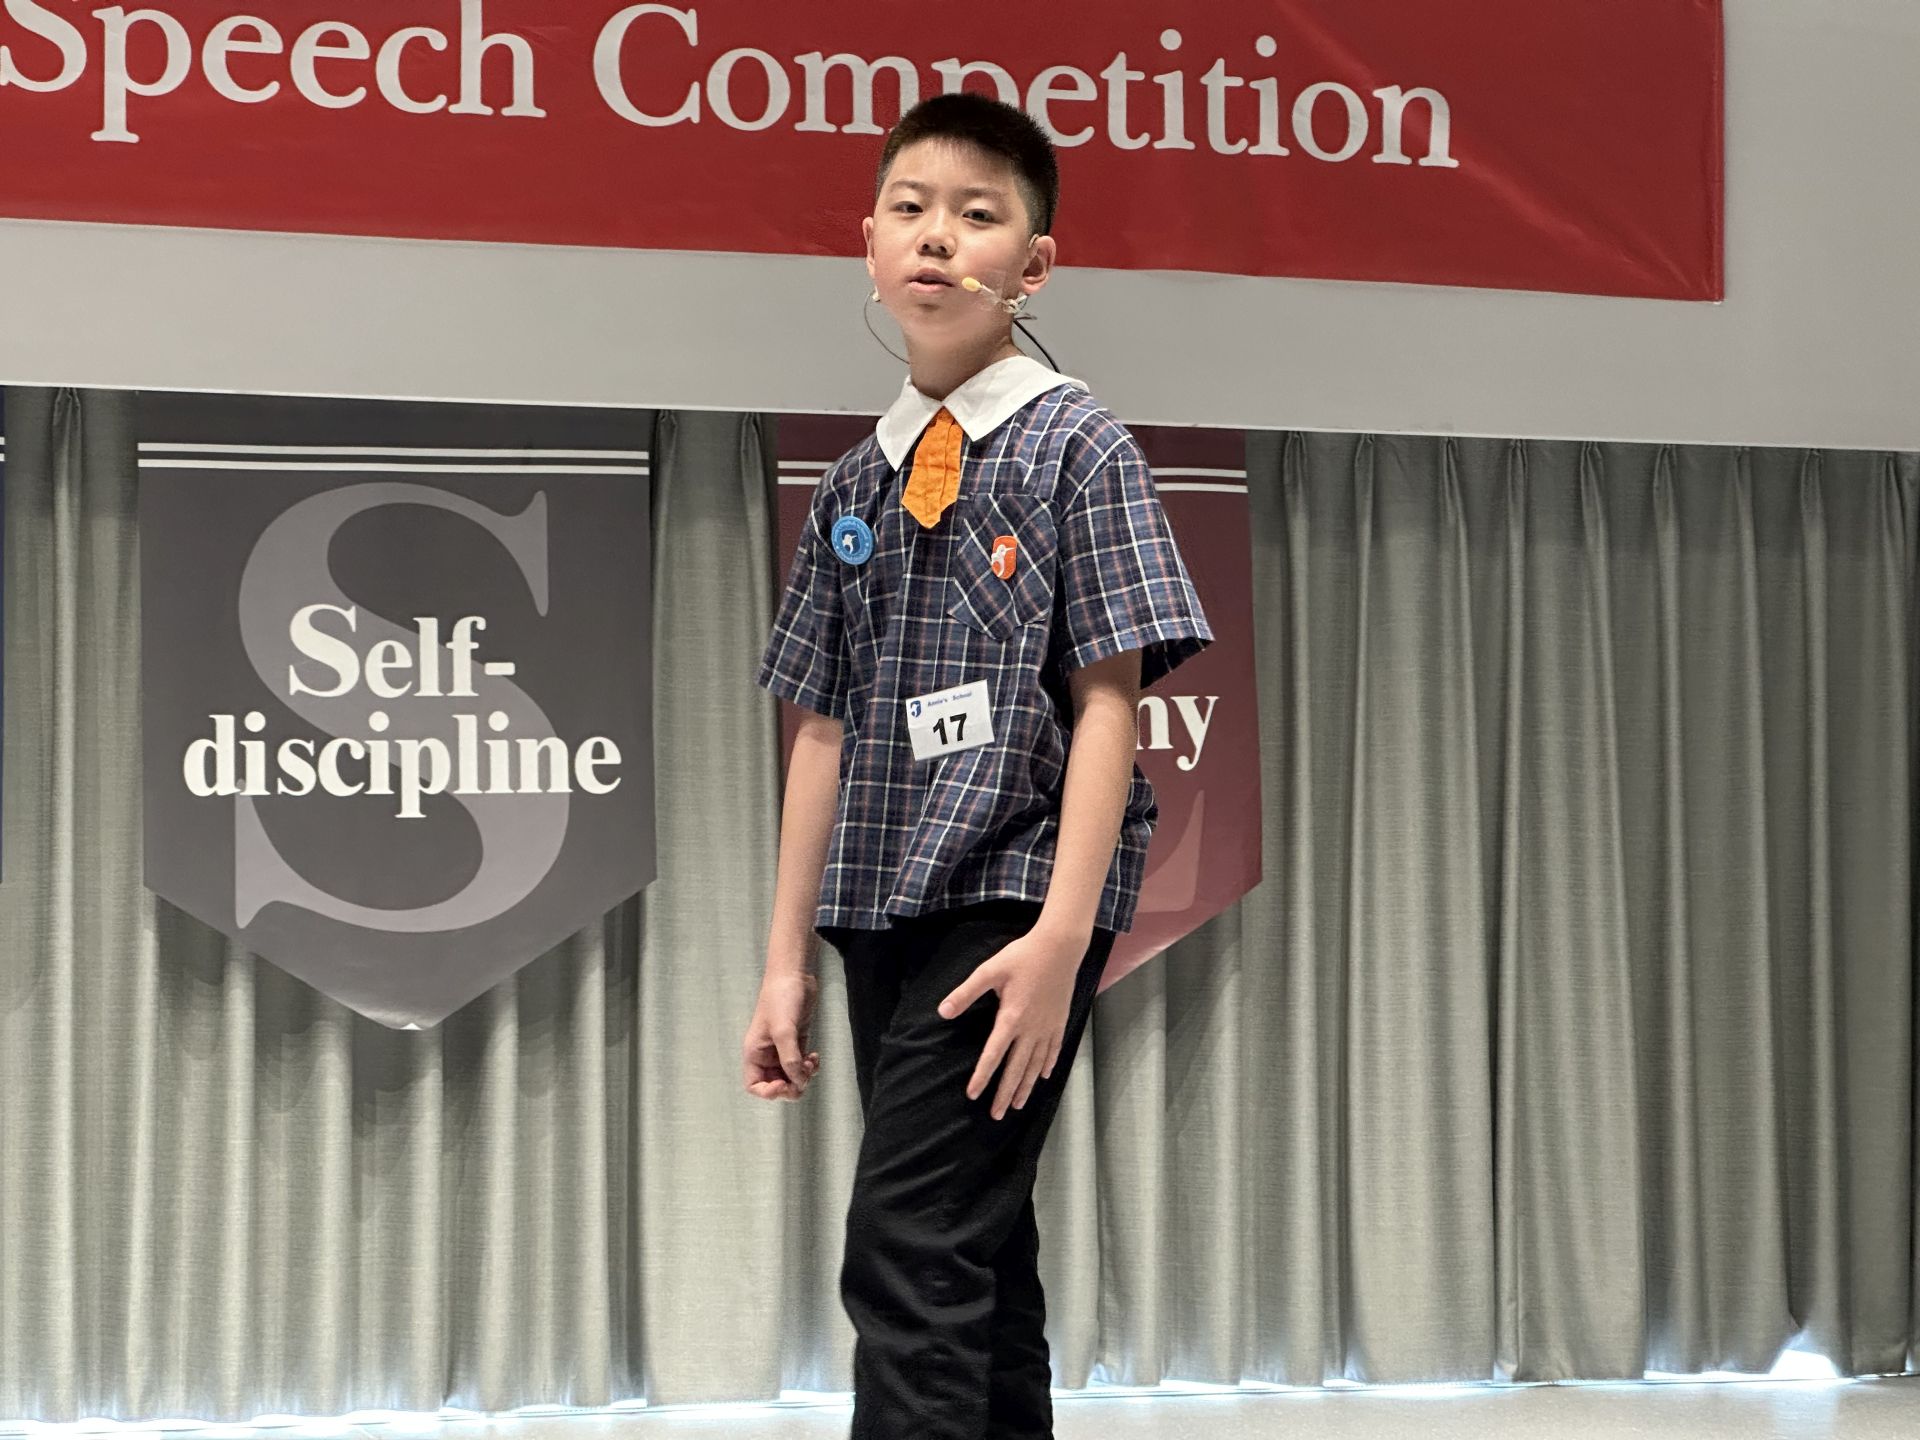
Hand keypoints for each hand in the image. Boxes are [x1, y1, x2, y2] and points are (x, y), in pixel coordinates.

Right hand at [743, 968, 821, 1100]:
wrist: (794, 975)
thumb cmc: (781, 1000)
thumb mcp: (783, 1030)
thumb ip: (789, 1058)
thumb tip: (798, 1082)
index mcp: (754, 1053)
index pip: (754, 1085)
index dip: (768, 1092)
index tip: (784, 1084)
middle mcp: (766, 1054)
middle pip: (775, 1084)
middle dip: (791, 1086)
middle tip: (804, 1078)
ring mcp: (782, 1049)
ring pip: (791, 1076)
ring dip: (803, 1076)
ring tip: (811, 1062)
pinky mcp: (797, 1042)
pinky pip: (801, 1065)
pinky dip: (809, 1066)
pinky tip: (815, 1057)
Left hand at [938, 924, 1088, 1119]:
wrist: (1060, 947)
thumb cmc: (1022, 956)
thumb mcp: (989, 971)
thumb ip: (966, 993)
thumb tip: (943, 1011)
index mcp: (1011, 1018)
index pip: (994, 1055)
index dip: (983, 1076)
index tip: (973, 1095)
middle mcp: (1031, 1028)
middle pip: (1017, 1068)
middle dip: (1006, 1093)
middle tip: (997, 1115)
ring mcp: (1048, 1026)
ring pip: (1036, 1065)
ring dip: (1026, 1086)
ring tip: (1018, 1105)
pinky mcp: (1059, 1021)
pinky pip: (1053, 1050)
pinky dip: (1047, 1066)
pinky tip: (1043, 1077)